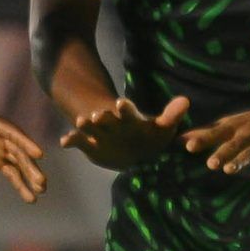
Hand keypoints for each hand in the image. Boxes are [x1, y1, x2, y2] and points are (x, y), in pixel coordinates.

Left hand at [0, 90, 46, 202]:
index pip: (14, 133)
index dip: (26, 143)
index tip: (39, 154)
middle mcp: (4, 137)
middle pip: (20, 153)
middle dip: (31, 168)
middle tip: (42, 183)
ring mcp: (2, 149)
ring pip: (19, 165)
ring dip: (30, 178)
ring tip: (41, 192)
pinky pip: (11, 174)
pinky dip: (20, 185)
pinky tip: (30, 198)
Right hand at [58, 94, 189, 171]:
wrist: (130, 149)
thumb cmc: (148, 136)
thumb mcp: (162, 128)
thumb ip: (171, 116)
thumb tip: (186, 101)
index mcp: (130, 119)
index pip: (128, 111)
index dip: (125, 108)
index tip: (121, 103)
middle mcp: (113, 123)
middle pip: (106, 117)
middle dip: (103, 117)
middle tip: (98, 115)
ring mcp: (99, 133)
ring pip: (90, 126)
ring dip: (86, 124)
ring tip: (81, 121)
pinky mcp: (89, 144)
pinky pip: (78, 141)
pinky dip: (71, 140)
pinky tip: (64, 142)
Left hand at [180, 94, 249, 182]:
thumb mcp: (231, 122)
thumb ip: (206, 132)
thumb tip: (179, 138)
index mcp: (235, 126)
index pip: (216, 133)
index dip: (203, 139)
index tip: (188, 146)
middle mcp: (248, 134)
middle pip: (233, 145)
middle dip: (222, 154)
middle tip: (210, 163)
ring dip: (240, 161)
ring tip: (228, 170)